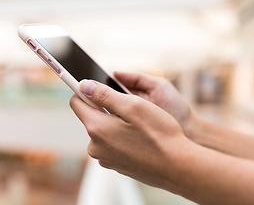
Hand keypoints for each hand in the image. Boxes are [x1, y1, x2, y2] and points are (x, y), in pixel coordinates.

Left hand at [69, 80, 188, 187]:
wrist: (177, 167)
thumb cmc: (160, 135)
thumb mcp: (133, 105)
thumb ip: (105, 94)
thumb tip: (84, 85)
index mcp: (97, 129)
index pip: (76, 103)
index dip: (86, 90)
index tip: (97, 86)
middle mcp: (95, 147)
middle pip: (91, 117)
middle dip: (106, 108)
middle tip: (131, 108)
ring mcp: (106, 158)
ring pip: (104, 130)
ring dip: (116, 123)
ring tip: (140, 125)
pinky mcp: (116, 165)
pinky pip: (113, 143)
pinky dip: (122, 137)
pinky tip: (141, 138)